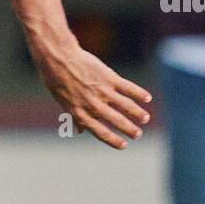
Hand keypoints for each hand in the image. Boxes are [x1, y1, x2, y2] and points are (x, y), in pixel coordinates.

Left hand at [36, 41, 151, 148]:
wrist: (59, 58)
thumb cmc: (57, 80)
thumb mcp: (62, 102)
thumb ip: (73, 117)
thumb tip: (80, 131)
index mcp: (81, 114)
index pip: (101, 132)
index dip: (113, 140)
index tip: (124, 145)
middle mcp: (93, 105)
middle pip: (117, 121)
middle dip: (130, 129)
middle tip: (138, 134)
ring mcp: (103, 91)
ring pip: (126, 106)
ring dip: (138, 114)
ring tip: (145, 119)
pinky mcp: (109, 78)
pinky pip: (128, 88)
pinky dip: (139, 93)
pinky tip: (147, 98)